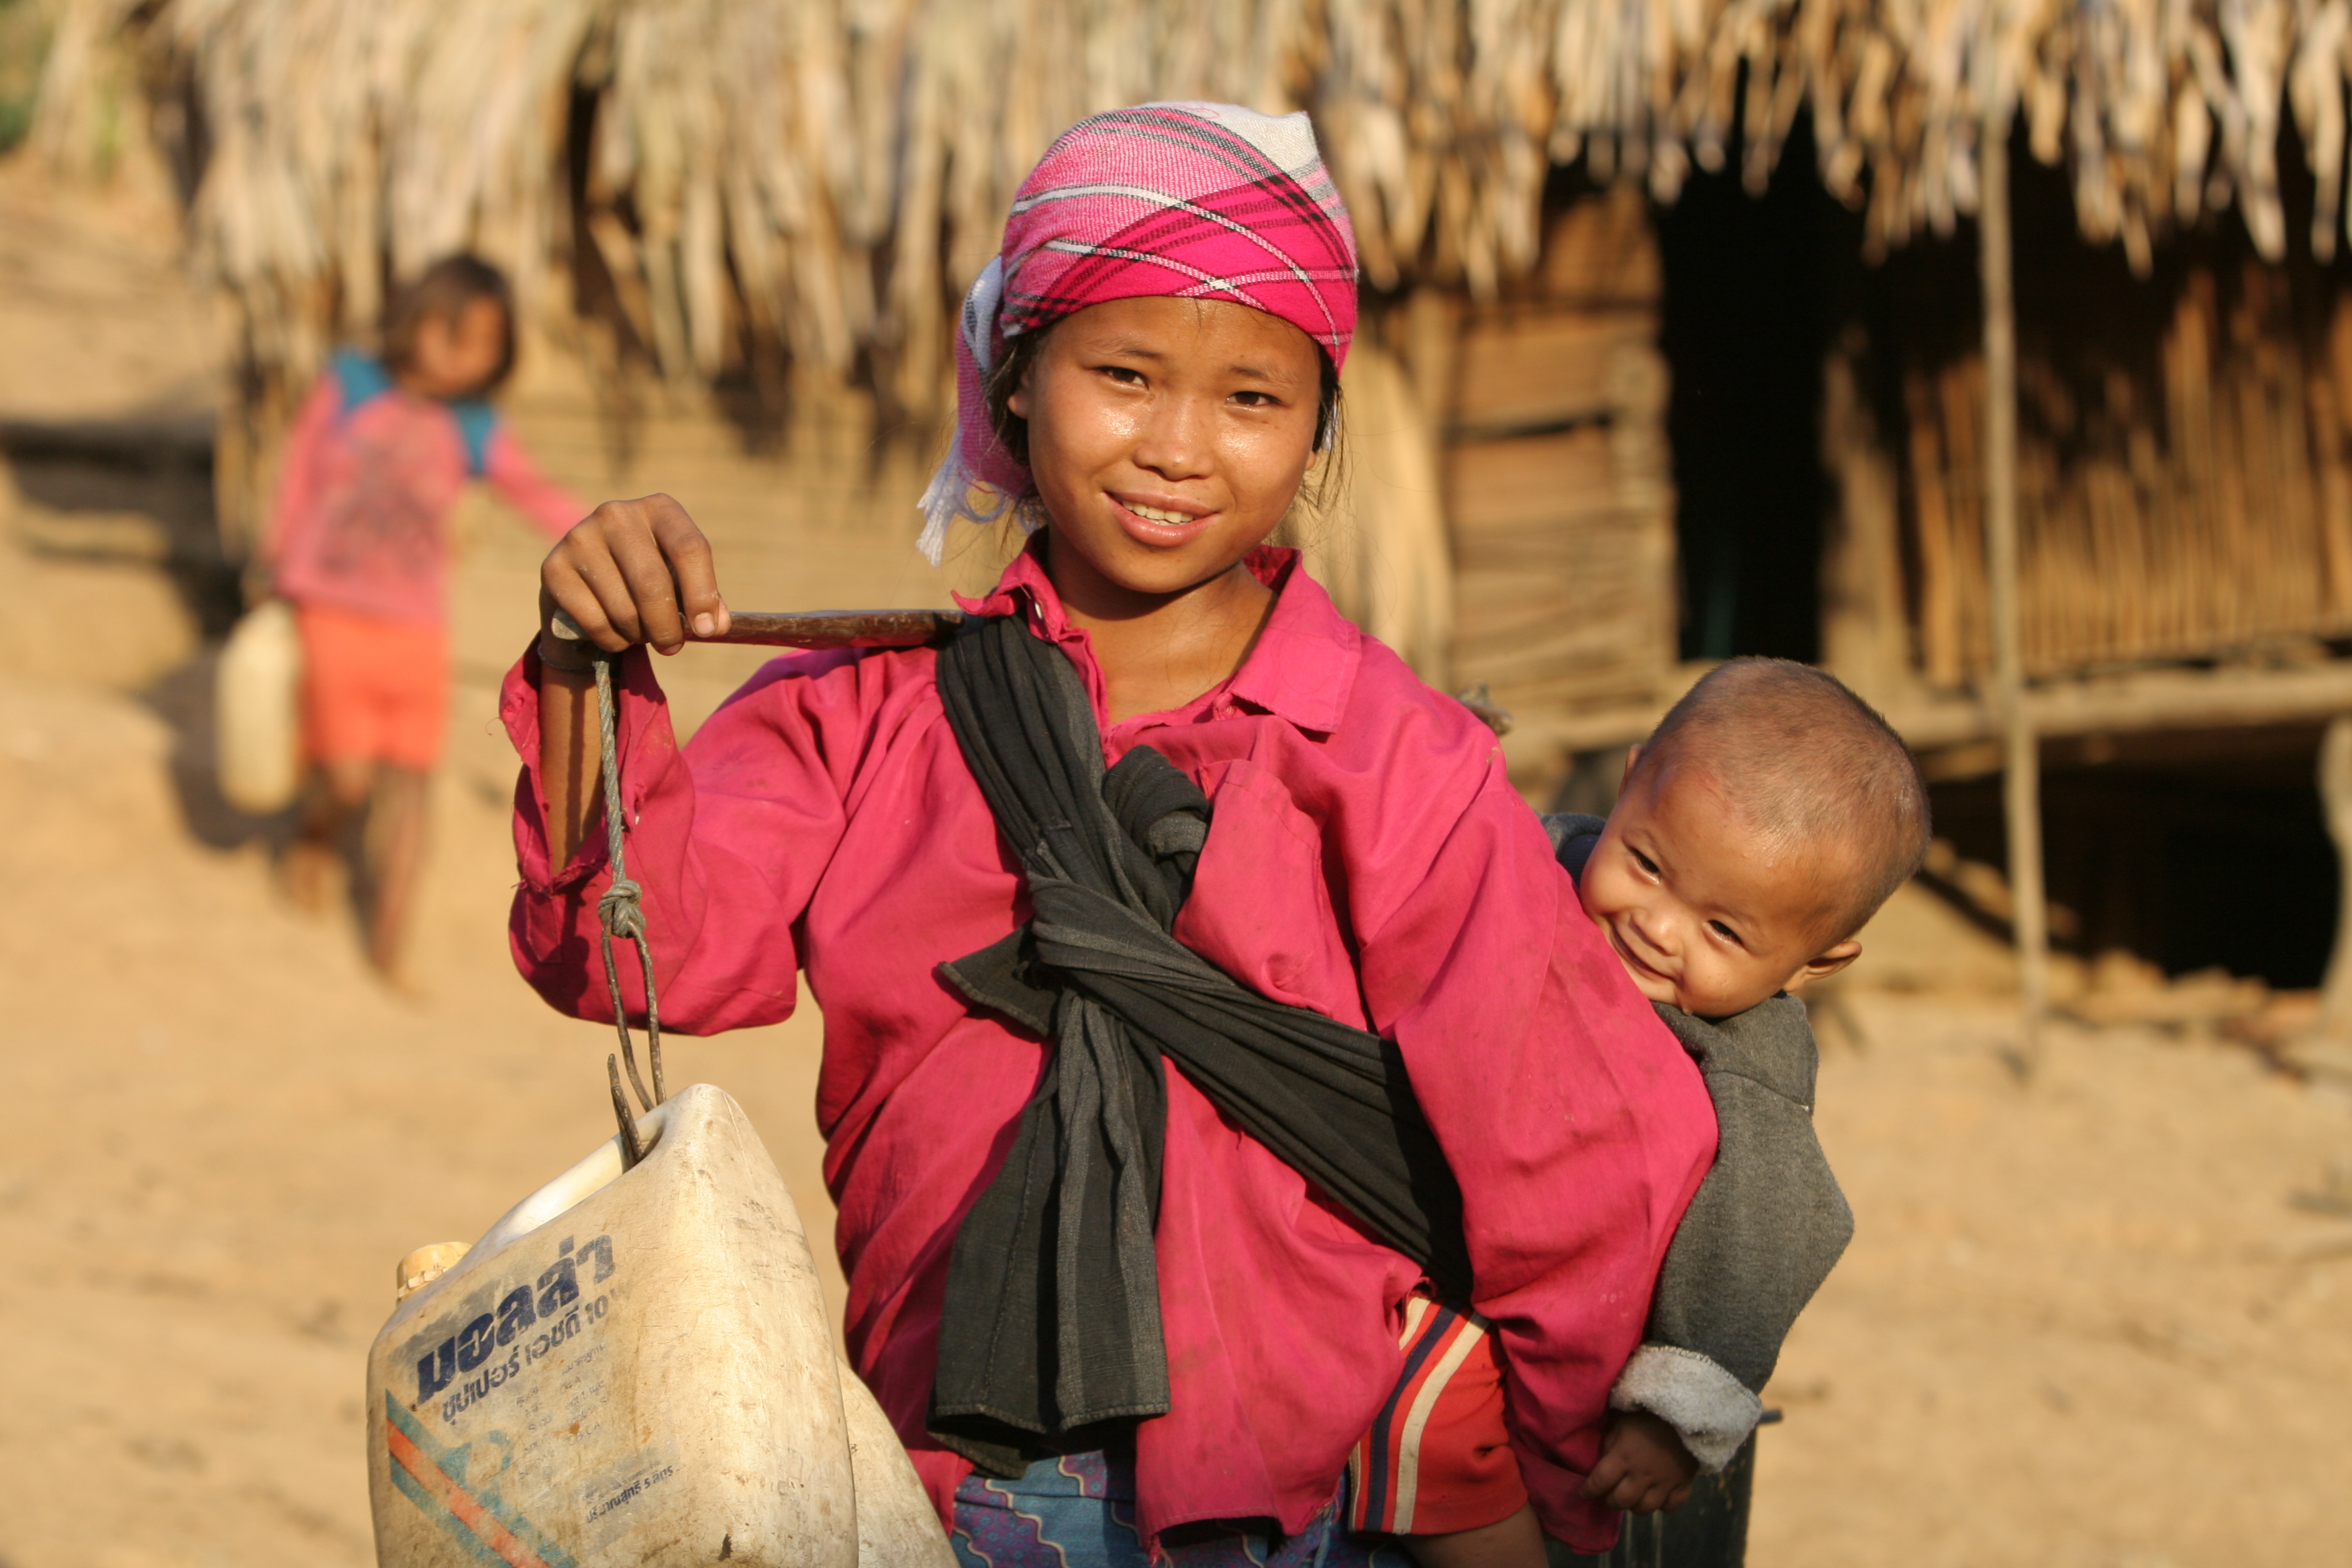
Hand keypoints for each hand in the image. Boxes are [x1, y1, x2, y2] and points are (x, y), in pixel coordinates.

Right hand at [539, 493, 729, 658]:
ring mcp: (580, 537)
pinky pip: (595, 623)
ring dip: (640, 636)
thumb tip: (713, 625)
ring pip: (624, 610)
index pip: (689, 548)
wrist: (587, 578)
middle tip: (672, 647)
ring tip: (643, 633)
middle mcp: (617, 514)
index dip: (702, 594)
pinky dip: (613, 641)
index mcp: (659, 509)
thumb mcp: (683, 581)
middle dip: (667, 627)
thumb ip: (706, 602)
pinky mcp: (554, 567)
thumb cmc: (650, 578)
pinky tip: (616, 632)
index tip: (706, 630)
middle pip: (652, 583)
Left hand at [1580, 1410, 1696, 1513]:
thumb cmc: (1648, 1412)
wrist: (1686, 1410)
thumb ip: (1609, 1441)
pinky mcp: (1684, 1483)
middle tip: (1610, 1495)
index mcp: (1623, 1456)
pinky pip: (1671, 1507)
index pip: (1600, 1481)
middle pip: (1621, 1501)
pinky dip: (1662, 1506)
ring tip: (1632, 1498)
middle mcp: (1642, 1474)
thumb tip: (1602, 1458)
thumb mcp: (1621, 1420)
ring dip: (1635, 1506)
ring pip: (1645, 1508)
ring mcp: (1664, 1481)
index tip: (1585, 1492)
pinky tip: (1657, 1498)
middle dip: (1611, 1501)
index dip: (1589, 1489)